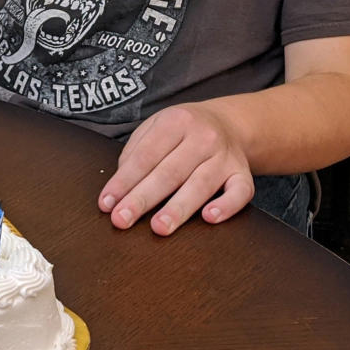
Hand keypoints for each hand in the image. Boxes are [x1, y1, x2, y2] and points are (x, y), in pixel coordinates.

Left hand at [98, 102, 254, 234]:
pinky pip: (240, 192)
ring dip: (178, 208)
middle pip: (169, 172)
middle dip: (143, 198)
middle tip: (122, 220)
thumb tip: (120, 186)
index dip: (124, 181)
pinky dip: (226, 206)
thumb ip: (136, 151)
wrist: (228, 122)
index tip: (106, 204)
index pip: (145, 156)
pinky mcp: (243, 174)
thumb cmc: (183, 130)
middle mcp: (203, 137)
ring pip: (201, 184)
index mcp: (176, 121)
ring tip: (159, 227)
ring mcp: (225, 156)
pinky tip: (209, 218)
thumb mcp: (157, 126)